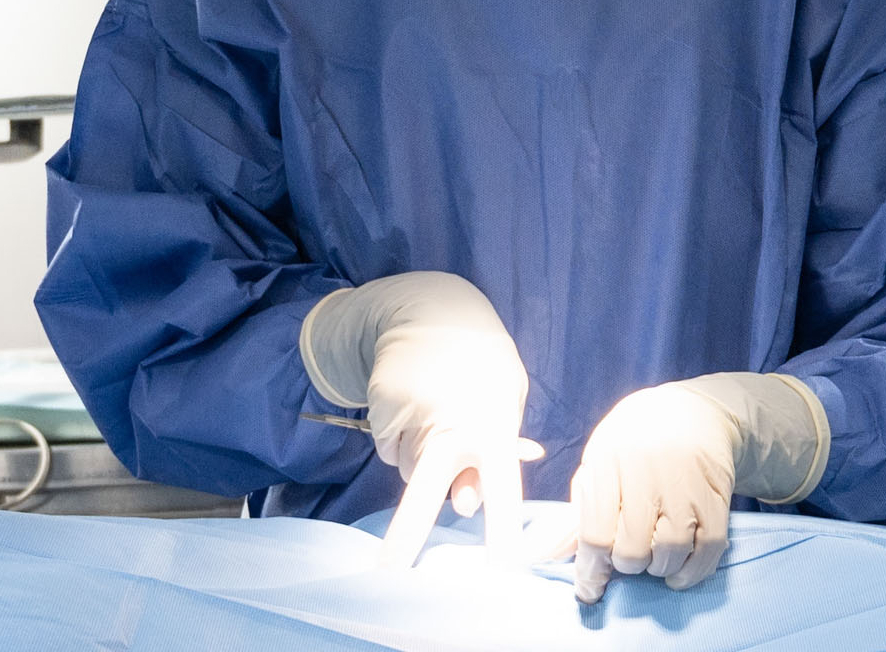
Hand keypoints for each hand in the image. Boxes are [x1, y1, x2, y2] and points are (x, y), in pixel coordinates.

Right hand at [300, 272, 540, 565]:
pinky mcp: (381, 406)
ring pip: (409, 470)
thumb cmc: (482, 368)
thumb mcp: (504, 405)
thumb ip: (493, 456)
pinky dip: (400, 436)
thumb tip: (465, 507)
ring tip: (437, 411)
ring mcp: (411, 415)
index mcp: (494, 429)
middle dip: (405, 538)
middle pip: (424, 489)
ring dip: (421, 455)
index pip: (502, 488)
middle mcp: (449, 426)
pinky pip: (389, 448)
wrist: (435, 311)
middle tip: (387, 575)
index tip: (503, 566)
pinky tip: (415, 403)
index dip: (502, 528)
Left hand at [565, 372, 829, 602]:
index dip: (589, 570)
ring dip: (658, 568)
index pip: (594, 533)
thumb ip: (575, 514)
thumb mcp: (598, 465)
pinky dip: (692, 570)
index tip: (589, 589)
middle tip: (627, 557)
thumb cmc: (632, 445)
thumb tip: (545, 557)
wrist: (691, 412)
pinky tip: (678, 570)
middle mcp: (647, 471)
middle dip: (626, 565)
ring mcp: (686, 483)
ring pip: (670, 551)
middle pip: (632, 548)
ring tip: (653, 558)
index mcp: (609, 461)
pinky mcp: (717, 494)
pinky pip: (709, 548)